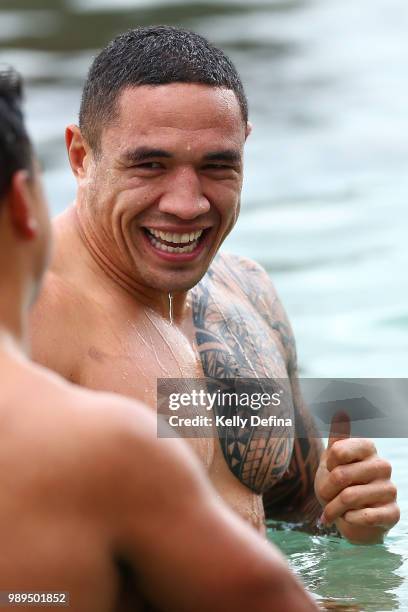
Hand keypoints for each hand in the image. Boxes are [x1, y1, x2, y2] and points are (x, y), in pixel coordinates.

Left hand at [314, 412, 398, 543]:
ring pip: (349, 497)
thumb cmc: (338, 485)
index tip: (330, 469)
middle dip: (326, 490)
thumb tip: (341, 412)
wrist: (348, 517)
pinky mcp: (393, 513)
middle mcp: (382, 466)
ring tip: (331, 511)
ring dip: (333, 508)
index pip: (339, 450)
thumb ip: (337, 437)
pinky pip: (365, 516)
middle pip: (341, 475)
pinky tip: (349, 518)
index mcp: (368, 448)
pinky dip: (349, 519)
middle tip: (325, 496)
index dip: (328, 464)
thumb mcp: (332, 460)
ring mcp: (390, 489)